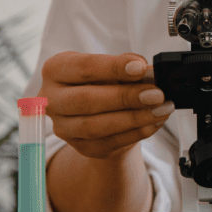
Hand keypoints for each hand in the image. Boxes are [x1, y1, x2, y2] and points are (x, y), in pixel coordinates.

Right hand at [39, 51, 173, 159]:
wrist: (102, 112)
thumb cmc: (105, 82)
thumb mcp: (114, 67)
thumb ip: (128, 65)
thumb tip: (147, 71)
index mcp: (56, 70)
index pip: (84, 67)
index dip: (113, 68)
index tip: (141, 68)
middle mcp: (51, 99)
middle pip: (86, 100)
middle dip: (125, 97)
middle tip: (156, 94)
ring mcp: (63, 126)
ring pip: (95, 126)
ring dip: (134, 118)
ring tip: (160, 109)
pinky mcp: (80, 147)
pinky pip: (108, 143)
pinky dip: (135, 133)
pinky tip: (153, 123)